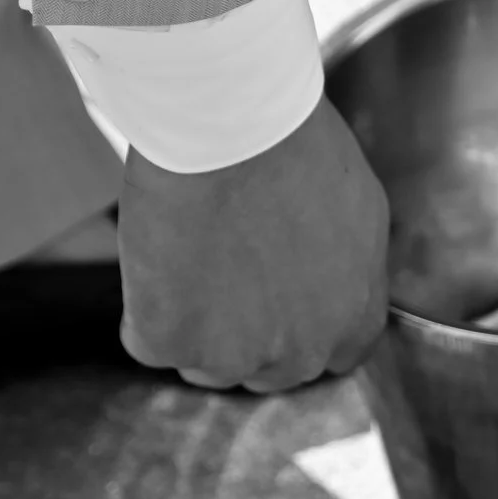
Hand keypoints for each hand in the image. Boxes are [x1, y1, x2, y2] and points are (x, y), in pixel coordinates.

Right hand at [116, 97, 390, 391]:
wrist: (230, 126)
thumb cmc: (293, 145)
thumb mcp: (356, 210)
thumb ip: (346, 267)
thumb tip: (329, 282)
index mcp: (355, 319)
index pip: (334, 358)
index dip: (298, 331)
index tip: (272, 304)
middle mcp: (304, 352)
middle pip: (266, 372)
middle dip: (243, 335)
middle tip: (218, 275)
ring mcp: (236, 356)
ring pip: (205, 365)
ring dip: (193, 326)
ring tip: (186, 254)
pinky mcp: (173, 344)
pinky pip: (146, 341)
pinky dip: (141, 305)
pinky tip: (155, 253)